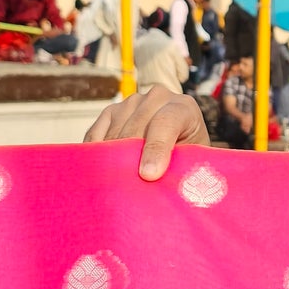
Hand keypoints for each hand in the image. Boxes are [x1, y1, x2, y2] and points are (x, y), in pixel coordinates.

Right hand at [83, 85, 209, 177]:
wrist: (179, 142)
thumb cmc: (188, 157)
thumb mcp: (192, 163)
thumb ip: (180, 169)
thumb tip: (157, 185)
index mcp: (184, 108)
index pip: (165, 123)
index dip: (156, 150)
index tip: (148, 175)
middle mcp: (157, 98)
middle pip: (134, 130)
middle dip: (129, 162)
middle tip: (125, 190)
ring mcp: (132, 102)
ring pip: (114, 135)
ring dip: (113, 161)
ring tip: (116, 185)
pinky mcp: (110, 111)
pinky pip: (95, 136)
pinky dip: (96, 155)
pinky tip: (102, 170)